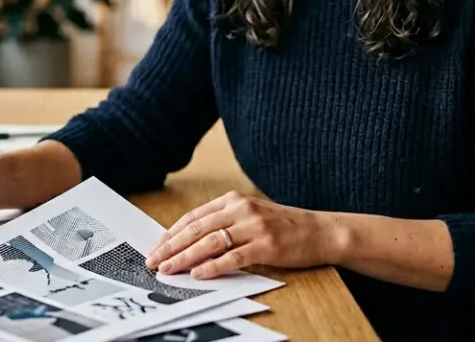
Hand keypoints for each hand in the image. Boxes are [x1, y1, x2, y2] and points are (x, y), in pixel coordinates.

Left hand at [144, 191, 343, 279]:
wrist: (320, 231)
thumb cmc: (283, 226)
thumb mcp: (250, 215)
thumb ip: (223, 222)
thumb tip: (189, 241)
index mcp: (233, 200)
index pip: (194, 217)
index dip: (172, 233)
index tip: (156, 247)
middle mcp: (241, 209)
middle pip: (197, 229)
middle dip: (171, 246)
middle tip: (154, 260)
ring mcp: (254, 227)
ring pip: (210, 243)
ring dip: (185, 258)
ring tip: (169, 269)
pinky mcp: (266, 246)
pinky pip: (233, 257)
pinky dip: (213, 266)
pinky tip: (198, 274)